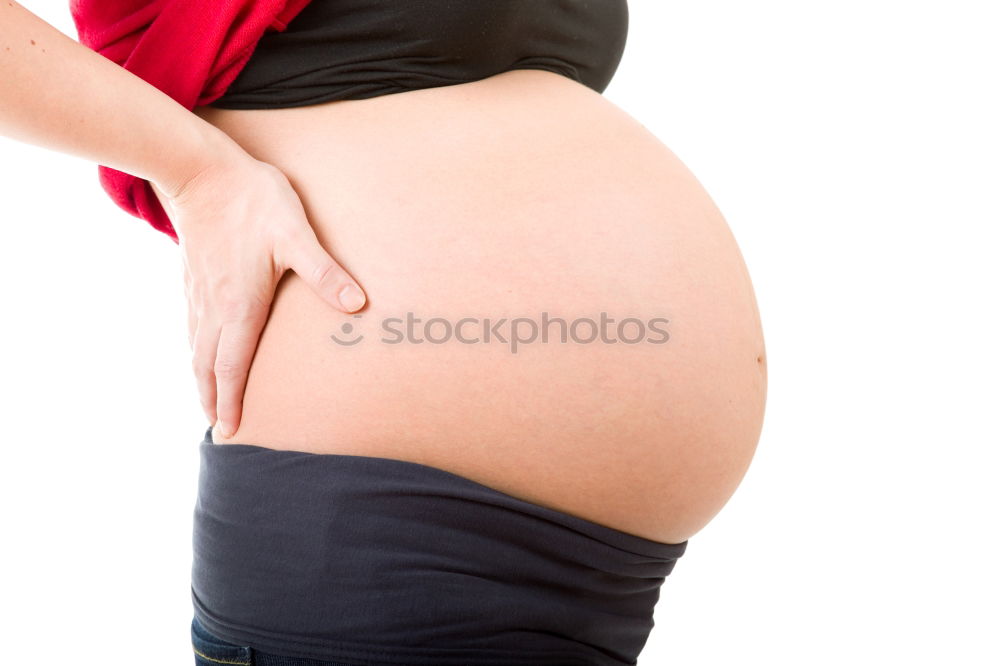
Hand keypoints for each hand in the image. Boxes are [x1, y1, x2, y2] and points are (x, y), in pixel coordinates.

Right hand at [152, 153, 366, 437]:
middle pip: (209, 366)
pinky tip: (201, 352)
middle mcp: (214, 306)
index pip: (233, 366)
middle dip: (214, 400)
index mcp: (240, 305)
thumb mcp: (296, 235)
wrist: (201, 171)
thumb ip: (325, 272)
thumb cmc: (253, 201)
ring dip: (202, 380)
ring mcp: (200, 292)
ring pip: (196, 348)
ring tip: (209, 402)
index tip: (231, 431)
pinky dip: (196, 352)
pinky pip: (192, 327)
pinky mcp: (193, 277)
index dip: (232, 401)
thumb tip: (358, 304)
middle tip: (220, 431)